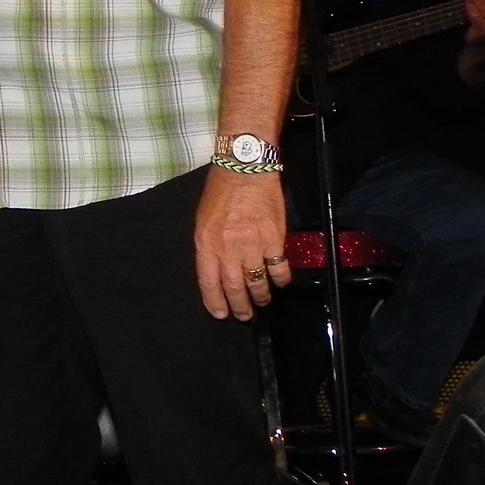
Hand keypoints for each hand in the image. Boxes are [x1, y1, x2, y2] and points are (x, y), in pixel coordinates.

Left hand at [194, 167, 288, 320]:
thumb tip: (216, 268)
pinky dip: (281, 280)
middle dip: (240, 306)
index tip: (221, 314)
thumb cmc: (221, 190)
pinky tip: (281, 283)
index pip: (208, 282)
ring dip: (261, 296)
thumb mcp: (203, 218)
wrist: (245, 168)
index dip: (215, 301)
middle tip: (245, 316)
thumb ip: (209, 245)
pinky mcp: (274, 241)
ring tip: (263, 302)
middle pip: (234, 287)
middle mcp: (227, 249)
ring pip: (257, 282)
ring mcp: (252, 246)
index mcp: (206, 243)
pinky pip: (279, 269)